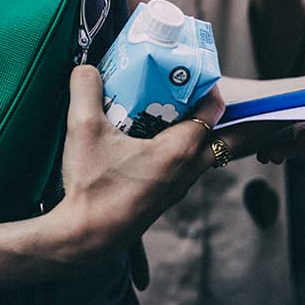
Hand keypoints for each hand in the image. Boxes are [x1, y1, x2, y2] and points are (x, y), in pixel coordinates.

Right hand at [52, 66, 224, 264]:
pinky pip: (187, 168)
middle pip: (221, 136)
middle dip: (212, 112)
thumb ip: (85, 89)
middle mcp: (187, 170)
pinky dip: (181, 151)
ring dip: (197, 132)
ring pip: (204, 154)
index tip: (190, 72)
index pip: (214, 111)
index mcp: (178, 150)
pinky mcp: (166, 198)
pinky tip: (150, 142)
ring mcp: (179, 188)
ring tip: (169, 112)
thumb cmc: (91, 186)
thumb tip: (85, 67)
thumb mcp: (82, 128)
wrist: (86, 236)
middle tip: (189, 91)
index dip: (207, 87)